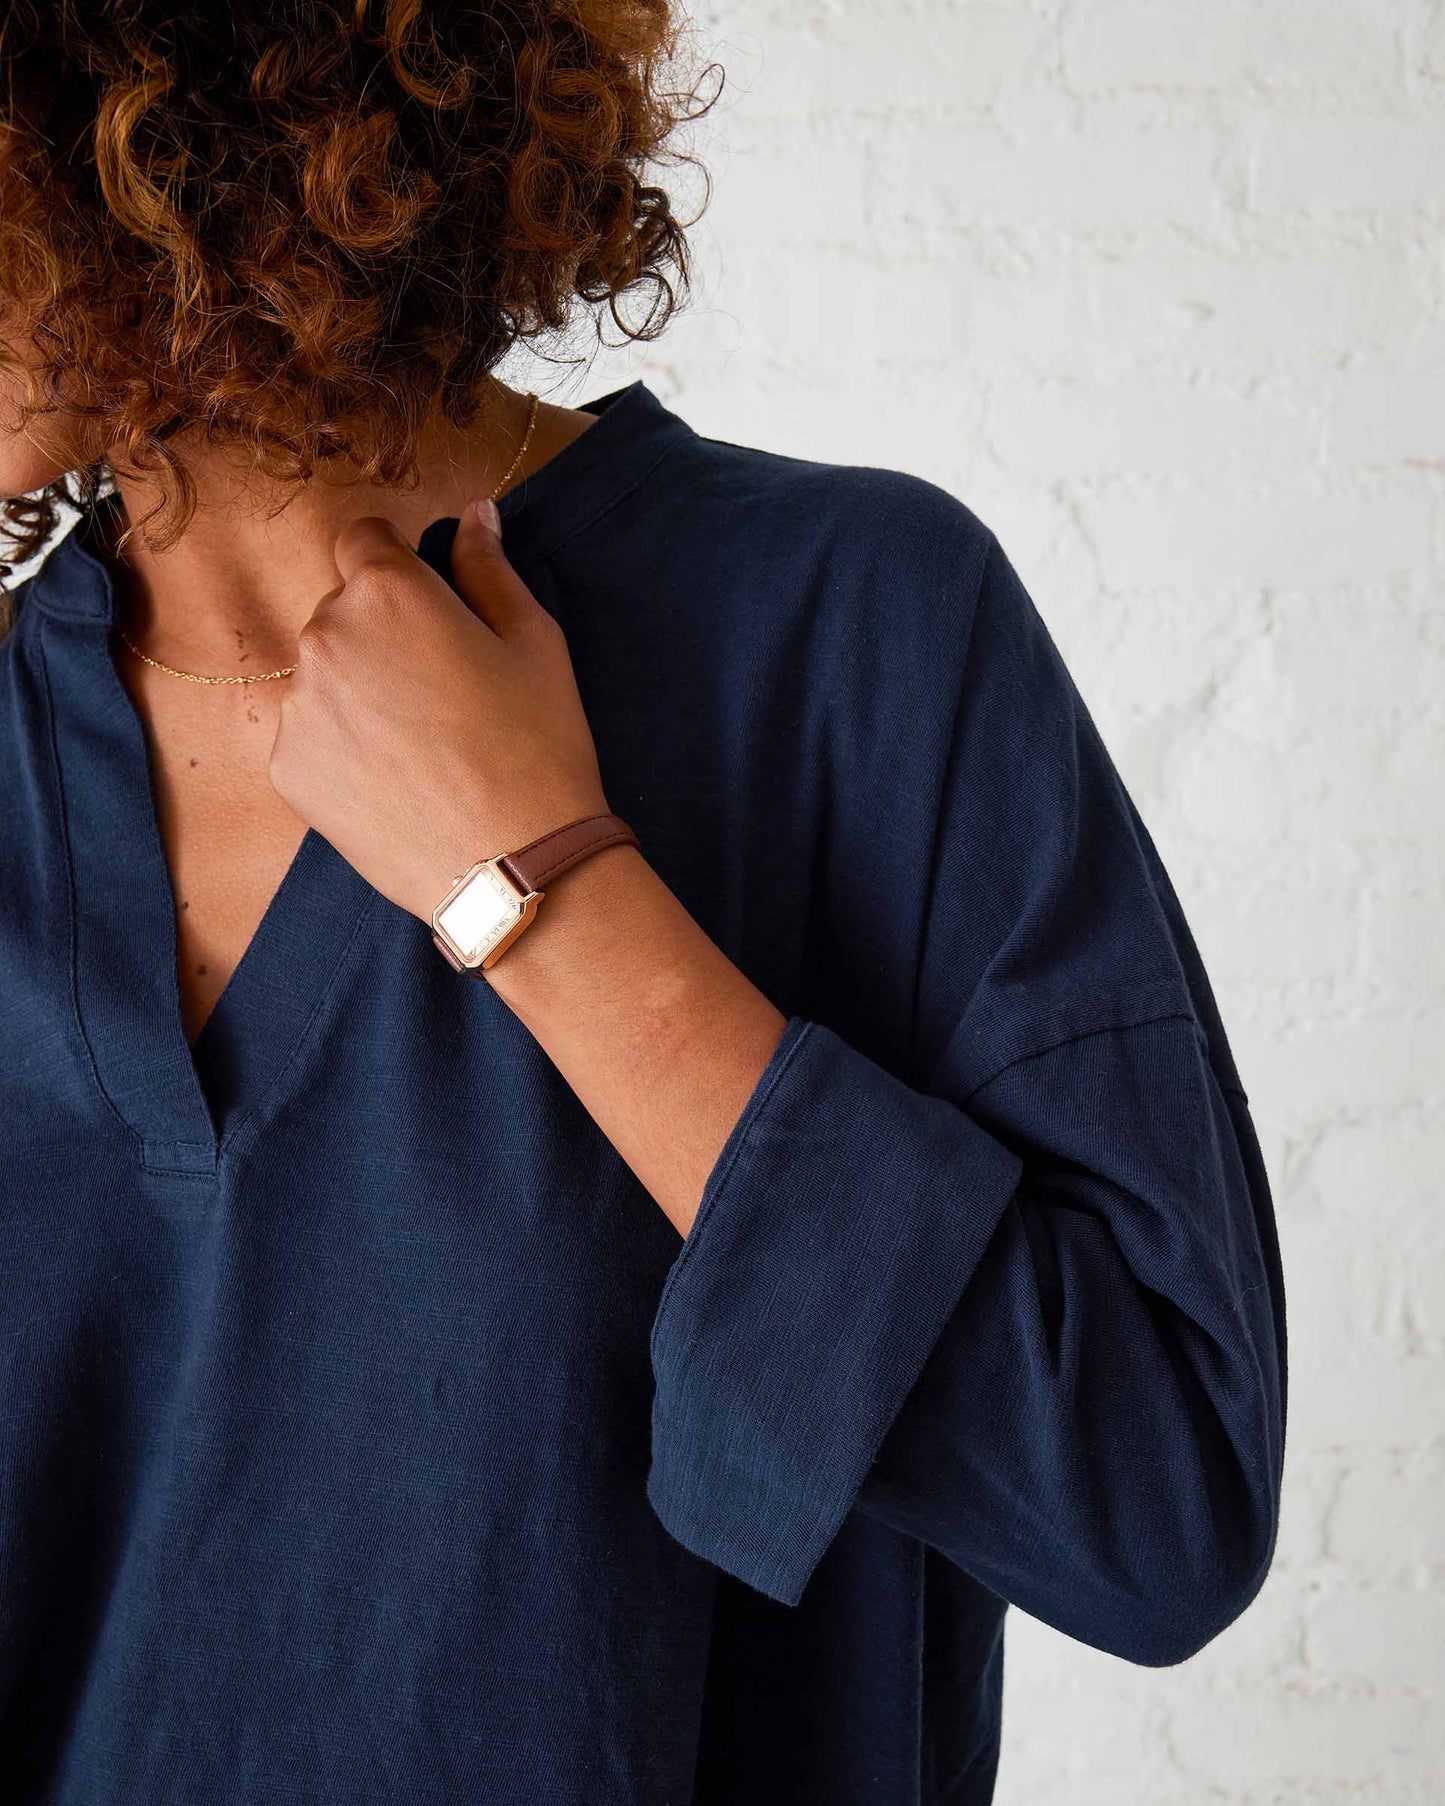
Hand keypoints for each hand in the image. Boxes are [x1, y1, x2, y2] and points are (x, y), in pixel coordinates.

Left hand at [268, 499, 609, 921]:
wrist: (512, 866)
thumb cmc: (537, 748)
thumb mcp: (534, 642)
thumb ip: (490, 568)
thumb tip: (475, 514)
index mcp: (387, 591)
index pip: (362, 537)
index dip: (395, 563)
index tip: (426, 605)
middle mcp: (325, 635)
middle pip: (342, 609)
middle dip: (382, 633)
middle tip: (442, 691)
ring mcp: (299, 705)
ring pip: (324, 675)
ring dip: (359, 691)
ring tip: (421, 745)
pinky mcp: (288, 767)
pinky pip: (311, 735)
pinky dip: (344, 748)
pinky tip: (397, 780)